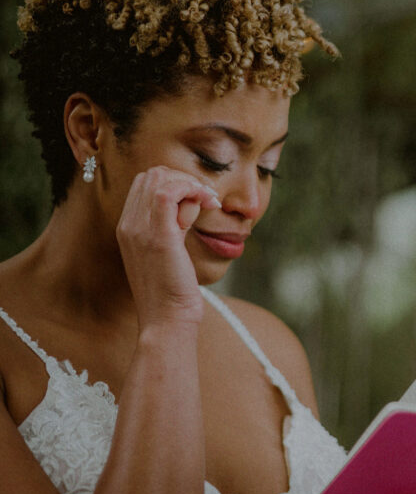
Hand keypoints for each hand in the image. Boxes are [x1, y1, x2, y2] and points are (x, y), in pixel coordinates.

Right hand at [117, 166, 220, 328]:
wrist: (166, 319)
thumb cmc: (173, 291)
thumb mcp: (168, 253)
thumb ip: (172, 227)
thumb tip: (191, 205)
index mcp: (127, 227)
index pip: (145, 182)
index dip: (175, 182)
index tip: (200, 200)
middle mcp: (128, 224)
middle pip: (152, 174)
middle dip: (185, 179)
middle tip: (208, 200)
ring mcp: (140, 229)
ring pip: (161, 178)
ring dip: (192, 185)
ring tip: (209, 204)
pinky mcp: (159, 236)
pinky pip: (170, 192)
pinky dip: (193, 189)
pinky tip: (208, 204)